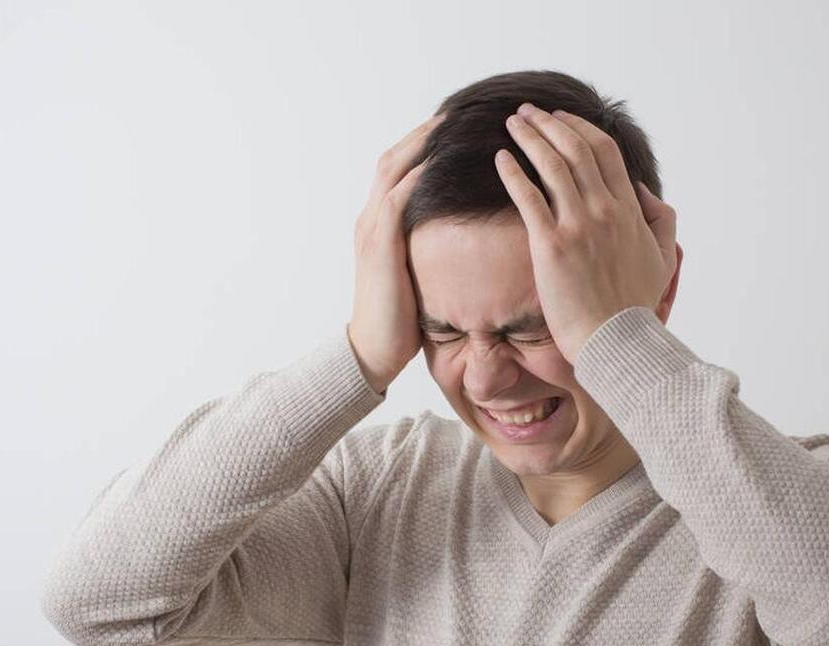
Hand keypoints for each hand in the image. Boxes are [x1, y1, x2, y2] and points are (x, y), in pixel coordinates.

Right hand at [348, 112, 445, 393]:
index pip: (398, 170)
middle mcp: (370, 219)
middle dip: (424, 133)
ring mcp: (371, 230)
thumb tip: (457, 240)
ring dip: (421, 144)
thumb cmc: (399, 321)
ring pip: (393, 170)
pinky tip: (442, 161)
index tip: (453, 127)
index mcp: (378, 225)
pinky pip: (398, 199)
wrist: (372, 351)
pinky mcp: (380, 245)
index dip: (423, 146)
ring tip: (451, 123)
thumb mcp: (414, 275)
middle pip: (393, 158)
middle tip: (456, 111)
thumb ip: (426, 249)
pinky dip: (418, 176)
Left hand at [495, 103, 680, 363]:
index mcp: (629, 209)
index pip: (604, 151)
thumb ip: (660, 219)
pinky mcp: (550, 245)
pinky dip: (513, 172)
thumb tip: (643, 192)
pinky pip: (528, 197)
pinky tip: (500, 158)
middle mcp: (604, 209)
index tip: (560, 118)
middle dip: (548, 124)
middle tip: (527, 112)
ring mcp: (578, 226)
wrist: (616, 340)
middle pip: (574, 150)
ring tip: (512, 123)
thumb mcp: (663, 258)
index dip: (579, 128)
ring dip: (529, 137)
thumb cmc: (635, 305)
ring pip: (550, 165)